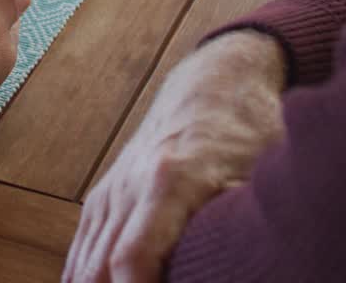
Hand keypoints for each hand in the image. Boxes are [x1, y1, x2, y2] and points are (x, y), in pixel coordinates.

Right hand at [65, 32, 285, 282]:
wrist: (213, 83)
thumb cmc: (247, 130)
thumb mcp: (263, 172)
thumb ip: (245, 218)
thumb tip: (255, 259)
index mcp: (170, 181)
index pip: (133, 257)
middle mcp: (129, 187)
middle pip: (99, 269)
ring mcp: (111, 191)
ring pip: (84, 264)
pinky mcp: (104, 195)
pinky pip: (81, 248)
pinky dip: (82, 279)